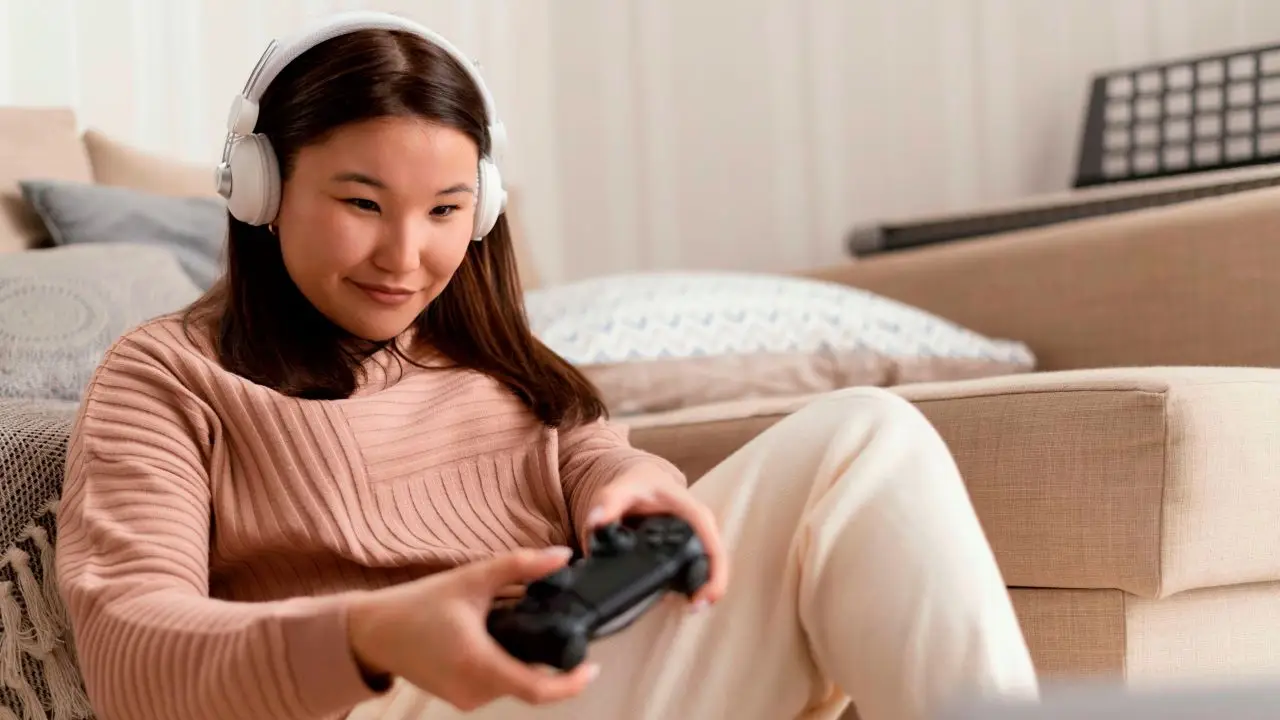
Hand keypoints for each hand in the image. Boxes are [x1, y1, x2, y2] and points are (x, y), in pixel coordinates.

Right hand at [347, 547, 598, 710]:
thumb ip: (521, 566)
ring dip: (525, 657)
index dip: (571, 683)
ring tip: (520, 621)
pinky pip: (496, 682)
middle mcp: (475, 690)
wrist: (373, 632)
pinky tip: (500, 635)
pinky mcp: (460, 697)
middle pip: (530, 681)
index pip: (539, 689)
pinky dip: (507, 661)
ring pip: (514, 682)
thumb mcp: (472, 578)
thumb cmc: (417, 606)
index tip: (592, 666)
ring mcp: (466, 698)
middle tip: (557, 623)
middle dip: (548, 655)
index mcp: (480, 664)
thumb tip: (562, 556)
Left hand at [584, 465, 728, 607]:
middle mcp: (701, 525)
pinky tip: (683, 599)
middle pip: (716, 558)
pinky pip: (701, 567)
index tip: (706, 595)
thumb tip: (596, 522)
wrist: (642, 481)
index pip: (709, 540)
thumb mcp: (620, 489)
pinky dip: (695, 585)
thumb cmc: (638, 485)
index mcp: (690, 511)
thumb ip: (607, 504)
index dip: (714, 570)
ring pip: (711, 565)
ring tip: (690, 607)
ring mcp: (699, 537)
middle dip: (712, 585)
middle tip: (695, 608)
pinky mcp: (691, 547)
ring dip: (705, 588)